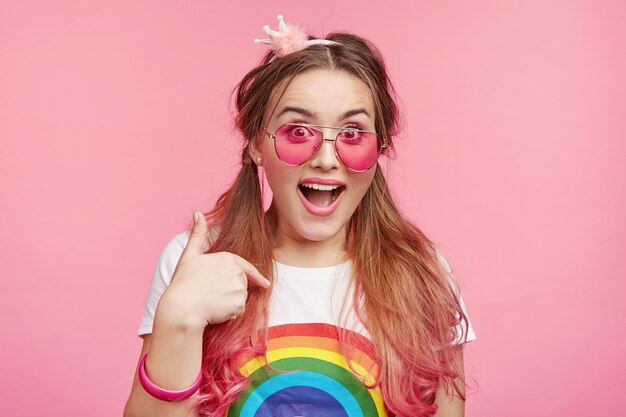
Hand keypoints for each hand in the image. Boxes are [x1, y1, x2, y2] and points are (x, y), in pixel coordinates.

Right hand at [160, 211, 270, 327]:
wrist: (181, 309)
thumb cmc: (183, 283)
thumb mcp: (189, 256)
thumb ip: (197, 234)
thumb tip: (198, 213)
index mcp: (228, 258)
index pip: (246, 268)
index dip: (255, 276)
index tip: (264, 283)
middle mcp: (237, 272)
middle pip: (242, 284)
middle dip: (231, 291)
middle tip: (210, 294)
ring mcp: (240, 288)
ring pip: (240, 298)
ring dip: (230, 303)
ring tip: (211, 301)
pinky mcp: (239, 304)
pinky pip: (238, 311)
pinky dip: (230, 313)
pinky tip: (215, 311)